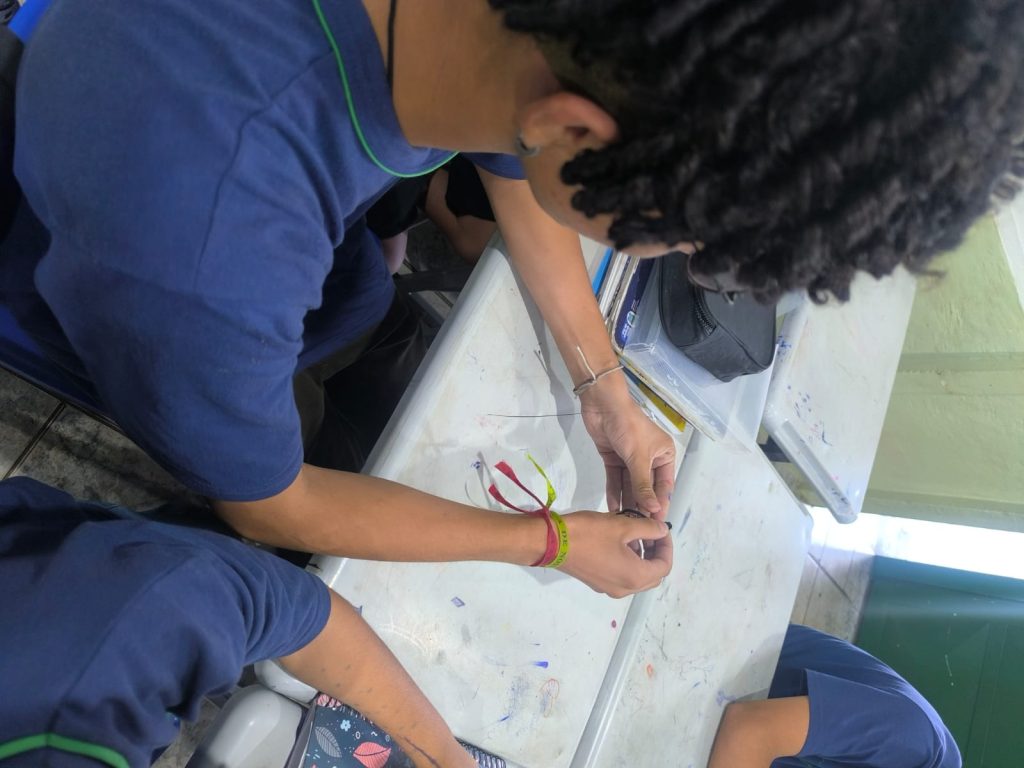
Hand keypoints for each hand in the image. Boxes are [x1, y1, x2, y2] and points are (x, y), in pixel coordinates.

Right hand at [557, 511, 672, 597]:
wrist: (550, 543)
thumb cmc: (589, 533)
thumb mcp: (622, 525)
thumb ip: (648, 529)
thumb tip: (662, 531)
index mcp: (635, 577)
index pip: (664, 566)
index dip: (667, 546)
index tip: (661, 528)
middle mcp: (625, 589)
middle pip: (652, 575)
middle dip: (656, 553)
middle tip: (650, 532)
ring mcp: (609, 588)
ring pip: (636, 576)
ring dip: (641, 557)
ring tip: (634, 533)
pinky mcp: (597, 583)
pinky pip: (621, 576)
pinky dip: (627, 561)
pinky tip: (618, 542)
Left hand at [580, 379, 675, 519]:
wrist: (603, 404)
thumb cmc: (629, 426)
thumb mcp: (639, 457)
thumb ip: (644, 485)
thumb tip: (655, 509)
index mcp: (664, 455)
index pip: (664, 485)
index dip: (659, 503)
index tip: (656, 523)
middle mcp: (649, 458)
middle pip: (646, 487)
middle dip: (641, 505)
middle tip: (637, 527)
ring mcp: (630, 459)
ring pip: (629, 484)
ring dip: (627, 500)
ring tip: (623, 521)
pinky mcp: (613, 458)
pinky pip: (615, 478)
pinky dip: (614, 491)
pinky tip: (613, 507)